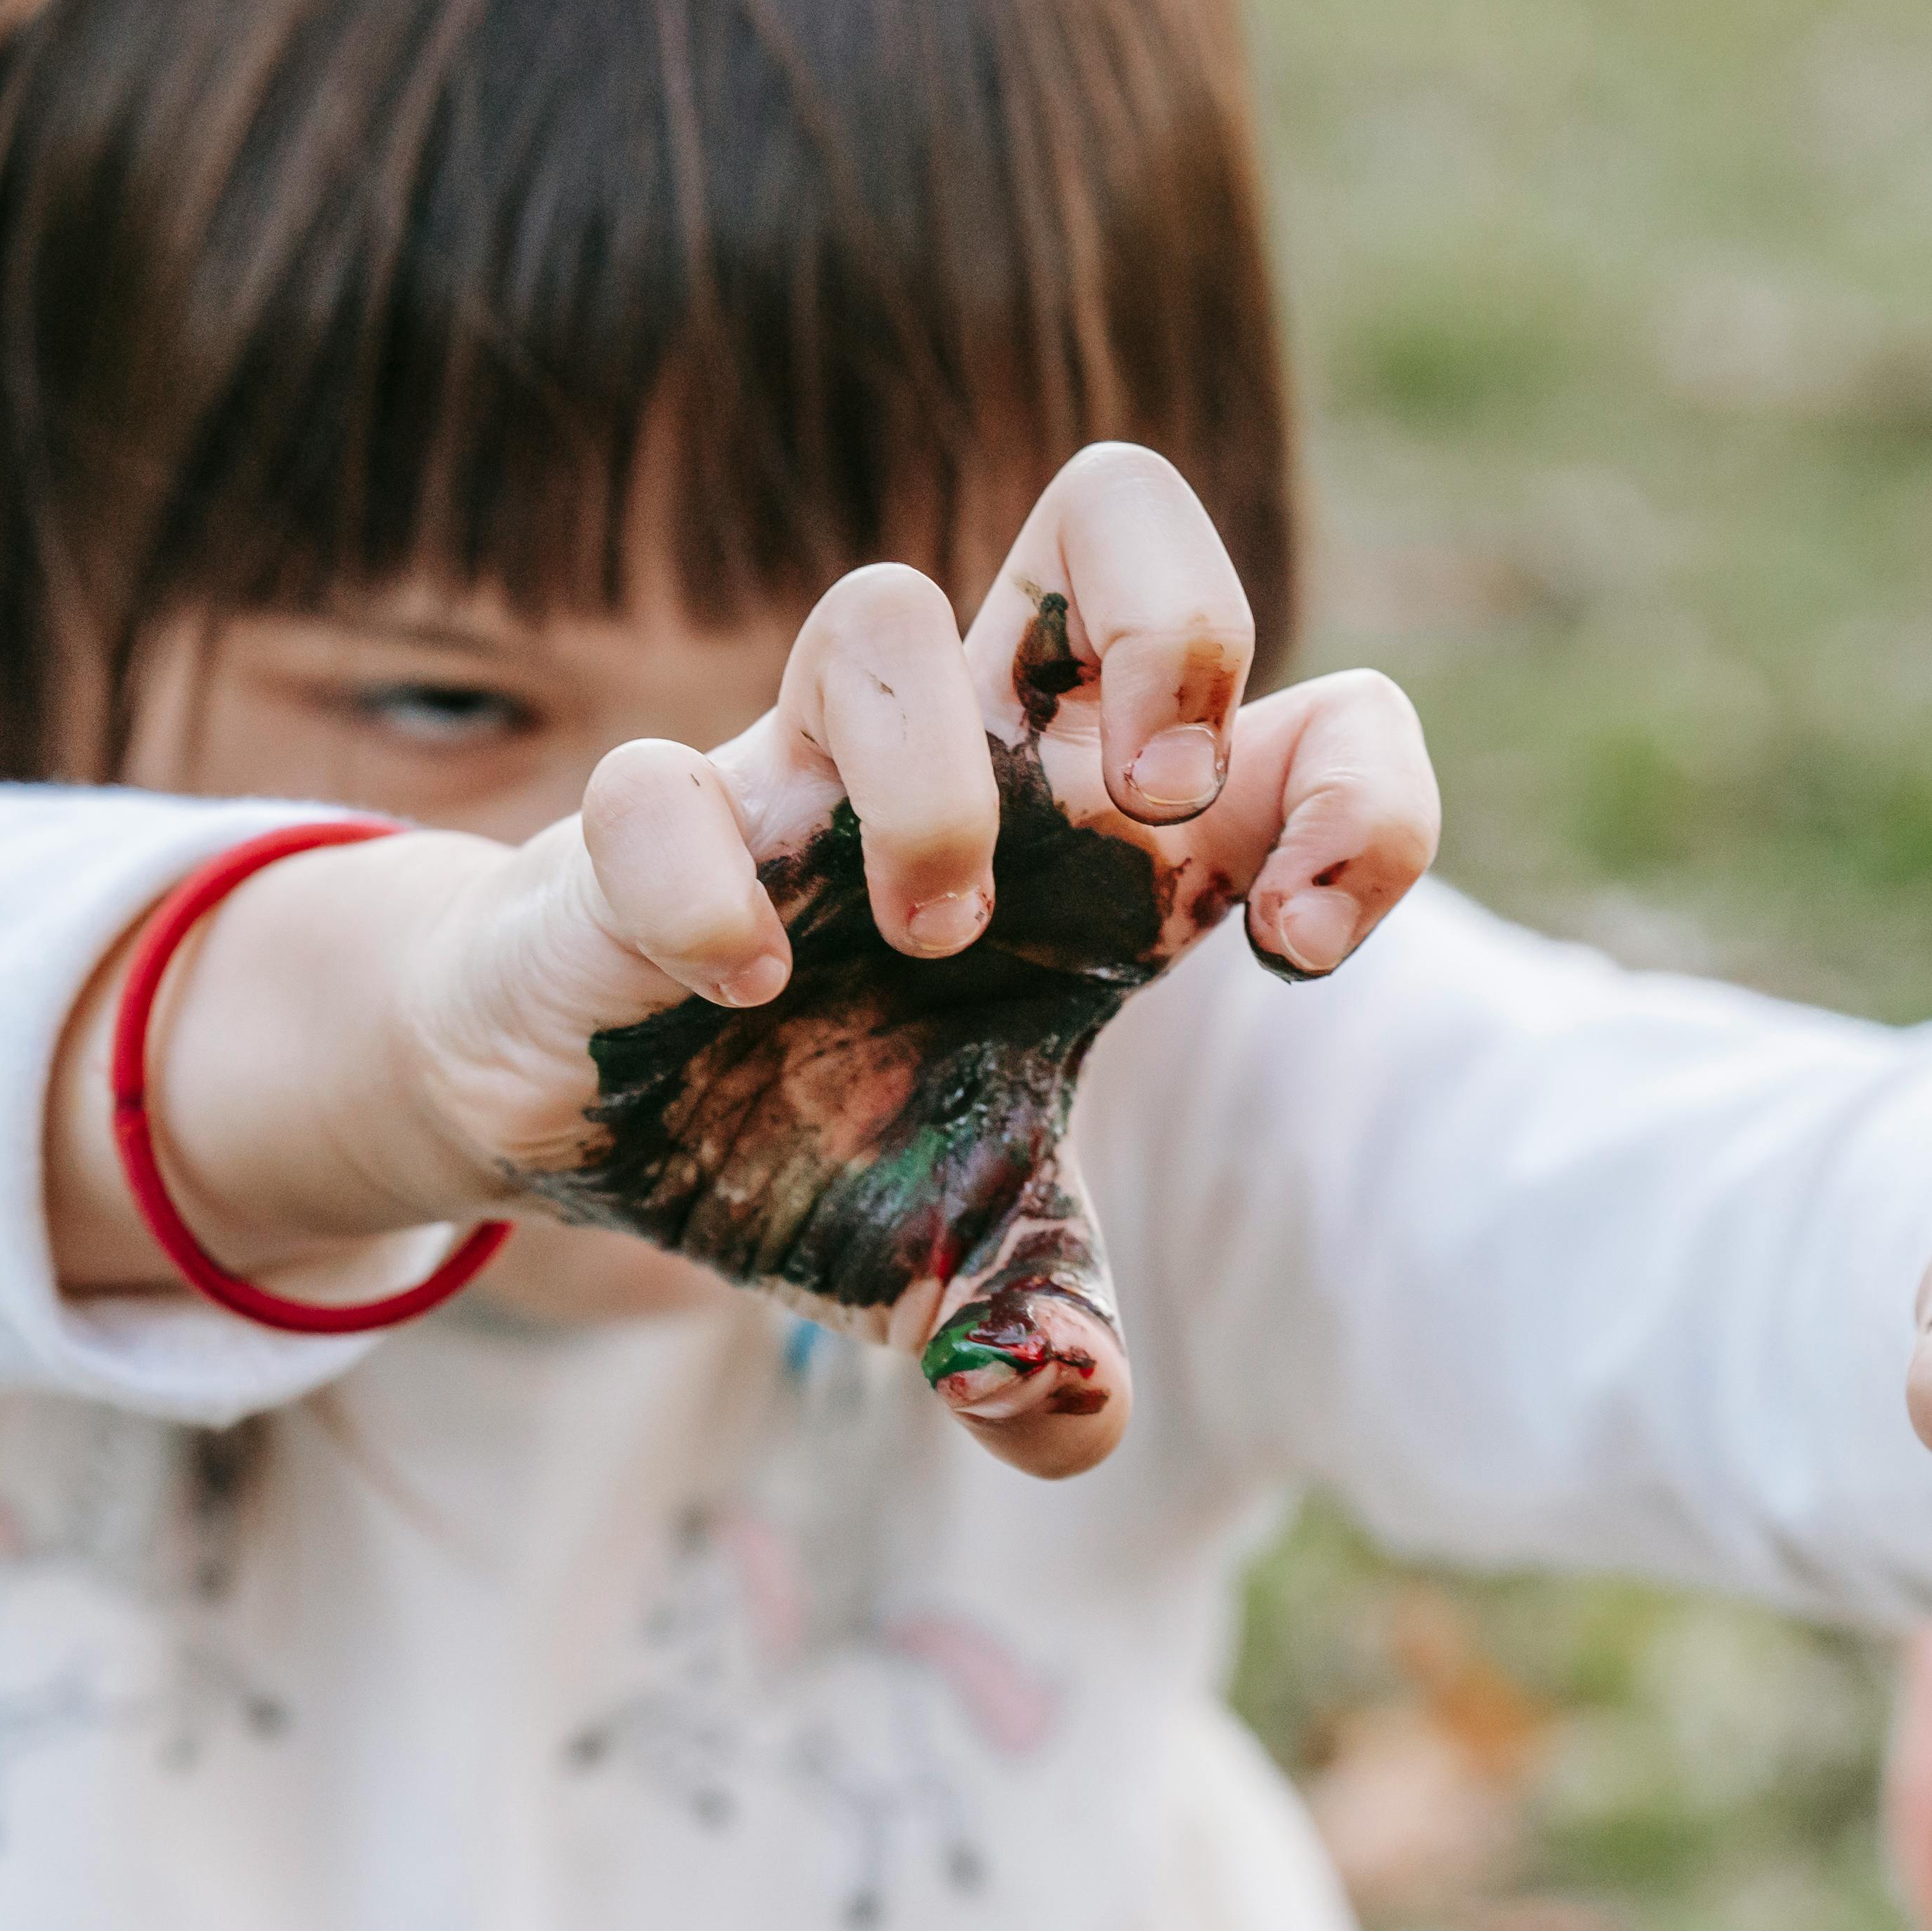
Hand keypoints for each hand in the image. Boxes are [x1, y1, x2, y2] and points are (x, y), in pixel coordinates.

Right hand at [404, 444, 1438, 1477]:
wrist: (571, 1107)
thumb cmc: (802, 1126)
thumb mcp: (956, 1260)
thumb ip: (1043, 1344)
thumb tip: (1073, 1425)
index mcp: (1096, 845)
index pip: (1306, 710)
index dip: (1360, 793)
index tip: (1301, 945)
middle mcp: (967, 764)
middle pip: (1108, 504)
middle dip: (1174, 623)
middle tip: (1152, 811)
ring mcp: (791, 781)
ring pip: (882, 611)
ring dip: (936, 785)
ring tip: (930, 941)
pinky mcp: (627, 831)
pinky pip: (659, 785)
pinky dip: (709, 882)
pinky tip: (741, 993)